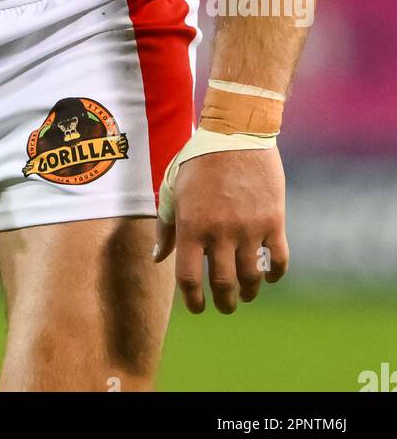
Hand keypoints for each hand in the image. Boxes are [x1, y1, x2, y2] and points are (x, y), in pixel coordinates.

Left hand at [153, 147, 288, 313]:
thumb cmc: (198, 159)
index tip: (198, 307)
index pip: (189, 278)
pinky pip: (279, 260)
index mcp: (192, 225)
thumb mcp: (174, 188)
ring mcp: (249, 227)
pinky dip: (276, 274)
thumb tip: (158, 258)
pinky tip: (270, 276)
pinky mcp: (274, 220)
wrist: (236, 131)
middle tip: (226, 306)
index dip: (193, 300)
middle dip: (224, 303)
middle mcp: (220, 231)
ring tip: (246, 293)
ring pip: (252, 277)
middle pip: (223, 284)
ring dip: (249, 292)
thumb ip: (166, 225)